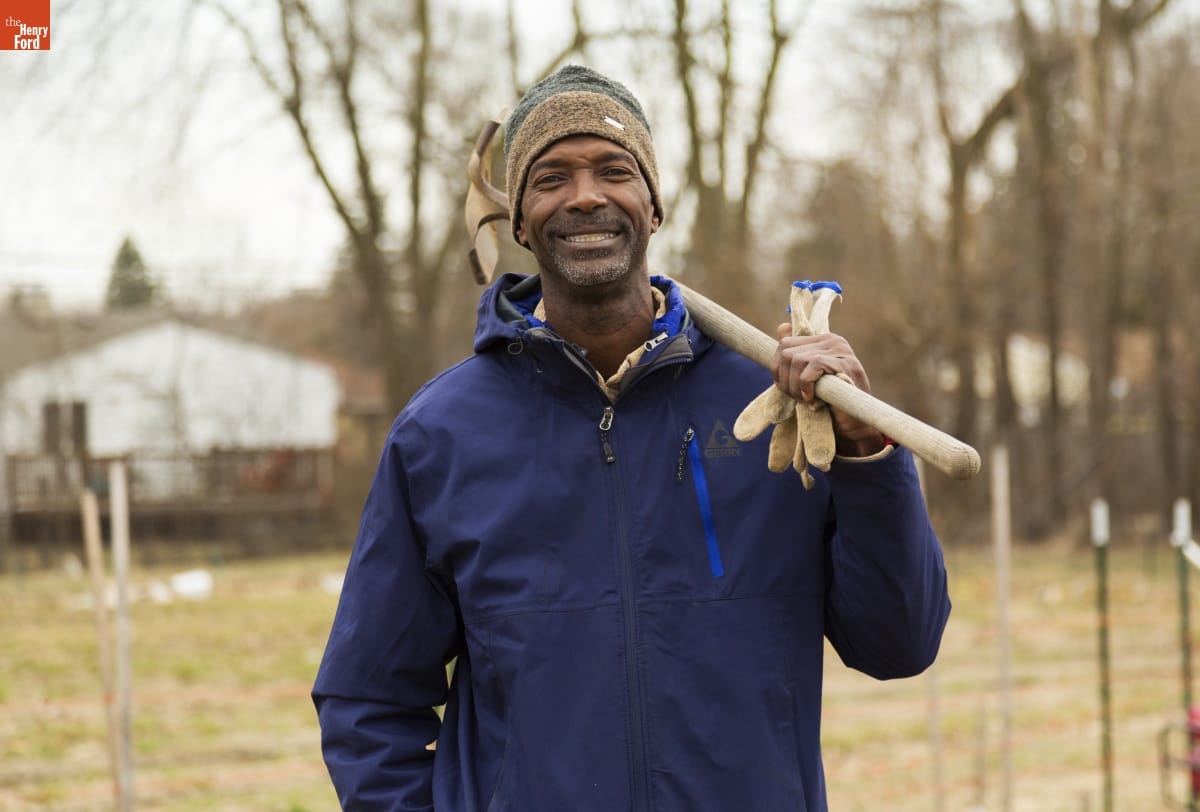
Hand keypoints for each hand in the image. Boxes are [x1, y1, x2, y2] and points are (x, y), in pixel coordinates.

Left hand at [771, 325, 885, 456]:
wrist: (853, 425)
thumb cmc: (829, 402)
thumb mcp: (806, 377)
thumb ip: (795, 354)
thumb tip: (782, 327)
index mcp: (823, 341)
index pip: (786, 344)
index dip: (778, 369)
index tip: (787, 388)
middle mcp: (833, 340)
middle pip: (788, 353)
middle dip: (785, 380)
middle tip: (797, 398)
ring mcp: (841, 350)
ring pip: (797, 359)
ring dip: (795, 386)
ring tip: (805, 399)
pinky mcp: (845, 363)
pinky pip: (813, 366)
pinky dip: (806, 385)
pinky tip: (812, 399)